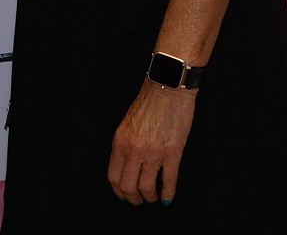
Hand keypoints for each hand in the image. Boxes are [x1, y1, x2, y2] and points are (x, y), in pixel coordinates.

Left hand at [107, 80, 196, 204]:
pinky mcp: (172, 152)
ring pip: (147, 187)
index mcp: (120, 142)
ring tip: (154, 198)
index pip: (113, 177)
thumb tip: (126, 167)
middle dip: (134, 198)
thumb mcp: (127, 124)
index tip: (124, 195)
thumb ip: (124, 146)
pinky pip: (169, 180)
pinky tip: (168, 198)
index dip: (119, 191)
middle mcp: (134, 150)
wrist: (167, 86)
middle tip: (139, 200)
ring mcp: (153, 152)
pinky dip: (168, 193)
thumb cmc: (149, 102)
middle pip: (128, 186)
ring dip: (150, 197)